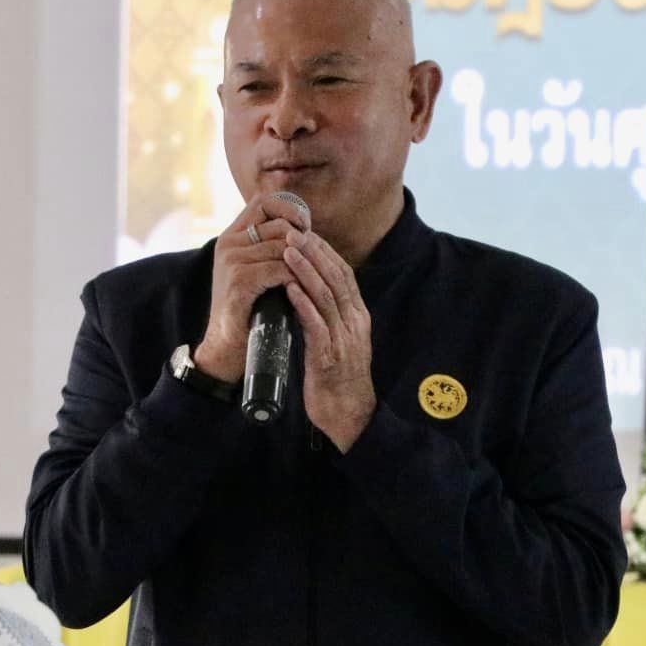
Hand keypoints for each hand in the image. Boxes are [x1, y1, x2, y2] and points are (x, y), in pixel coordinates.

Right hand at [193, 194, 310, 382]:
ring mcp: (231, 261)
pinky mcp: (238, 282)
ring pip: (283, 249)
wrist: (227, 347)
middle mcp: (228, 243)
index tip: (306, 227)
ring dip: (304, 264)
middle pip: (280, 226)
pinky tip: (302, 291)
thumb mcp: (258, 270)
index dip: (290, 209)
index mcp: (232, 236)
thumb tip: (305, 228)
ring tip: (313, 279)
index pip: (264, 201)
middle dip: (303, 243)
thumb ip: (271, 247)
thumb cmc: (250, 309)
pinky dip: (296, 280)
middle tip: (314, 262)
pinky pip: (279, 270)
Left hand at [283, 228, 375, 450]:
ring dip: (306, 270)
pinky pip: (317, 325)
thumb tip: (307, 293)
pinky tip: (289, 288)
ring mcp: (344, 340)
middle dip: (315, 251)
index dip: (325, 251)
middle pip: (337, 278)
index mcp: (357, 317)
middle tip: (293, 229)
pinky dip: (303, 304)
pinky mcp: (329, 357)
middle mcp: (354, 324)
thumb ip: (328, 317)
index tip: (305, 232)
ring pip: (327, 296)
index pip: (343, 274)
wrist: (348, 416)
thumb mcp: (337, 341)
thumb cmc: (337, 379)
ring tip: (288, 249)